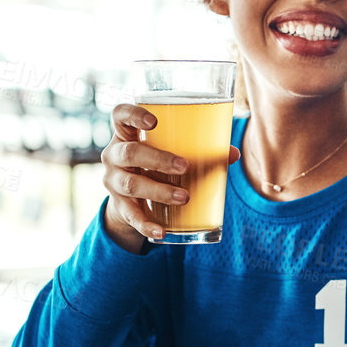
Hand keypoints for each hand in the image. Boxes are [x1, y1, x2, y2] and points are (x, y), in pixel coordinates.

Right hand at [100, 103, 239, 252]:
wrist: (129, 200)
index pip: (120, 116)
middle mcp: (114, 156)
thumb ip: (197, 149)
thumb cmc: (153, 165)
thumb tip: (232, 153)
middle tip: (185, 166)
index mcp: (126, 135)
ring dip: (159, 191)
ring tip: (185, 197)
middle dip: (158, 159)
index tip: (154, 120)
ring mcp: (114, 182)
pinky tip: (162, 232)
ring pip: (131, 185)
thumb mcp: (166, 152)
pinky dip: (147, 225)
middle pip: (129, 153)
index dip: (133, 114)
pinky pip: (132, 217)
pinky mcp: (119, 207)